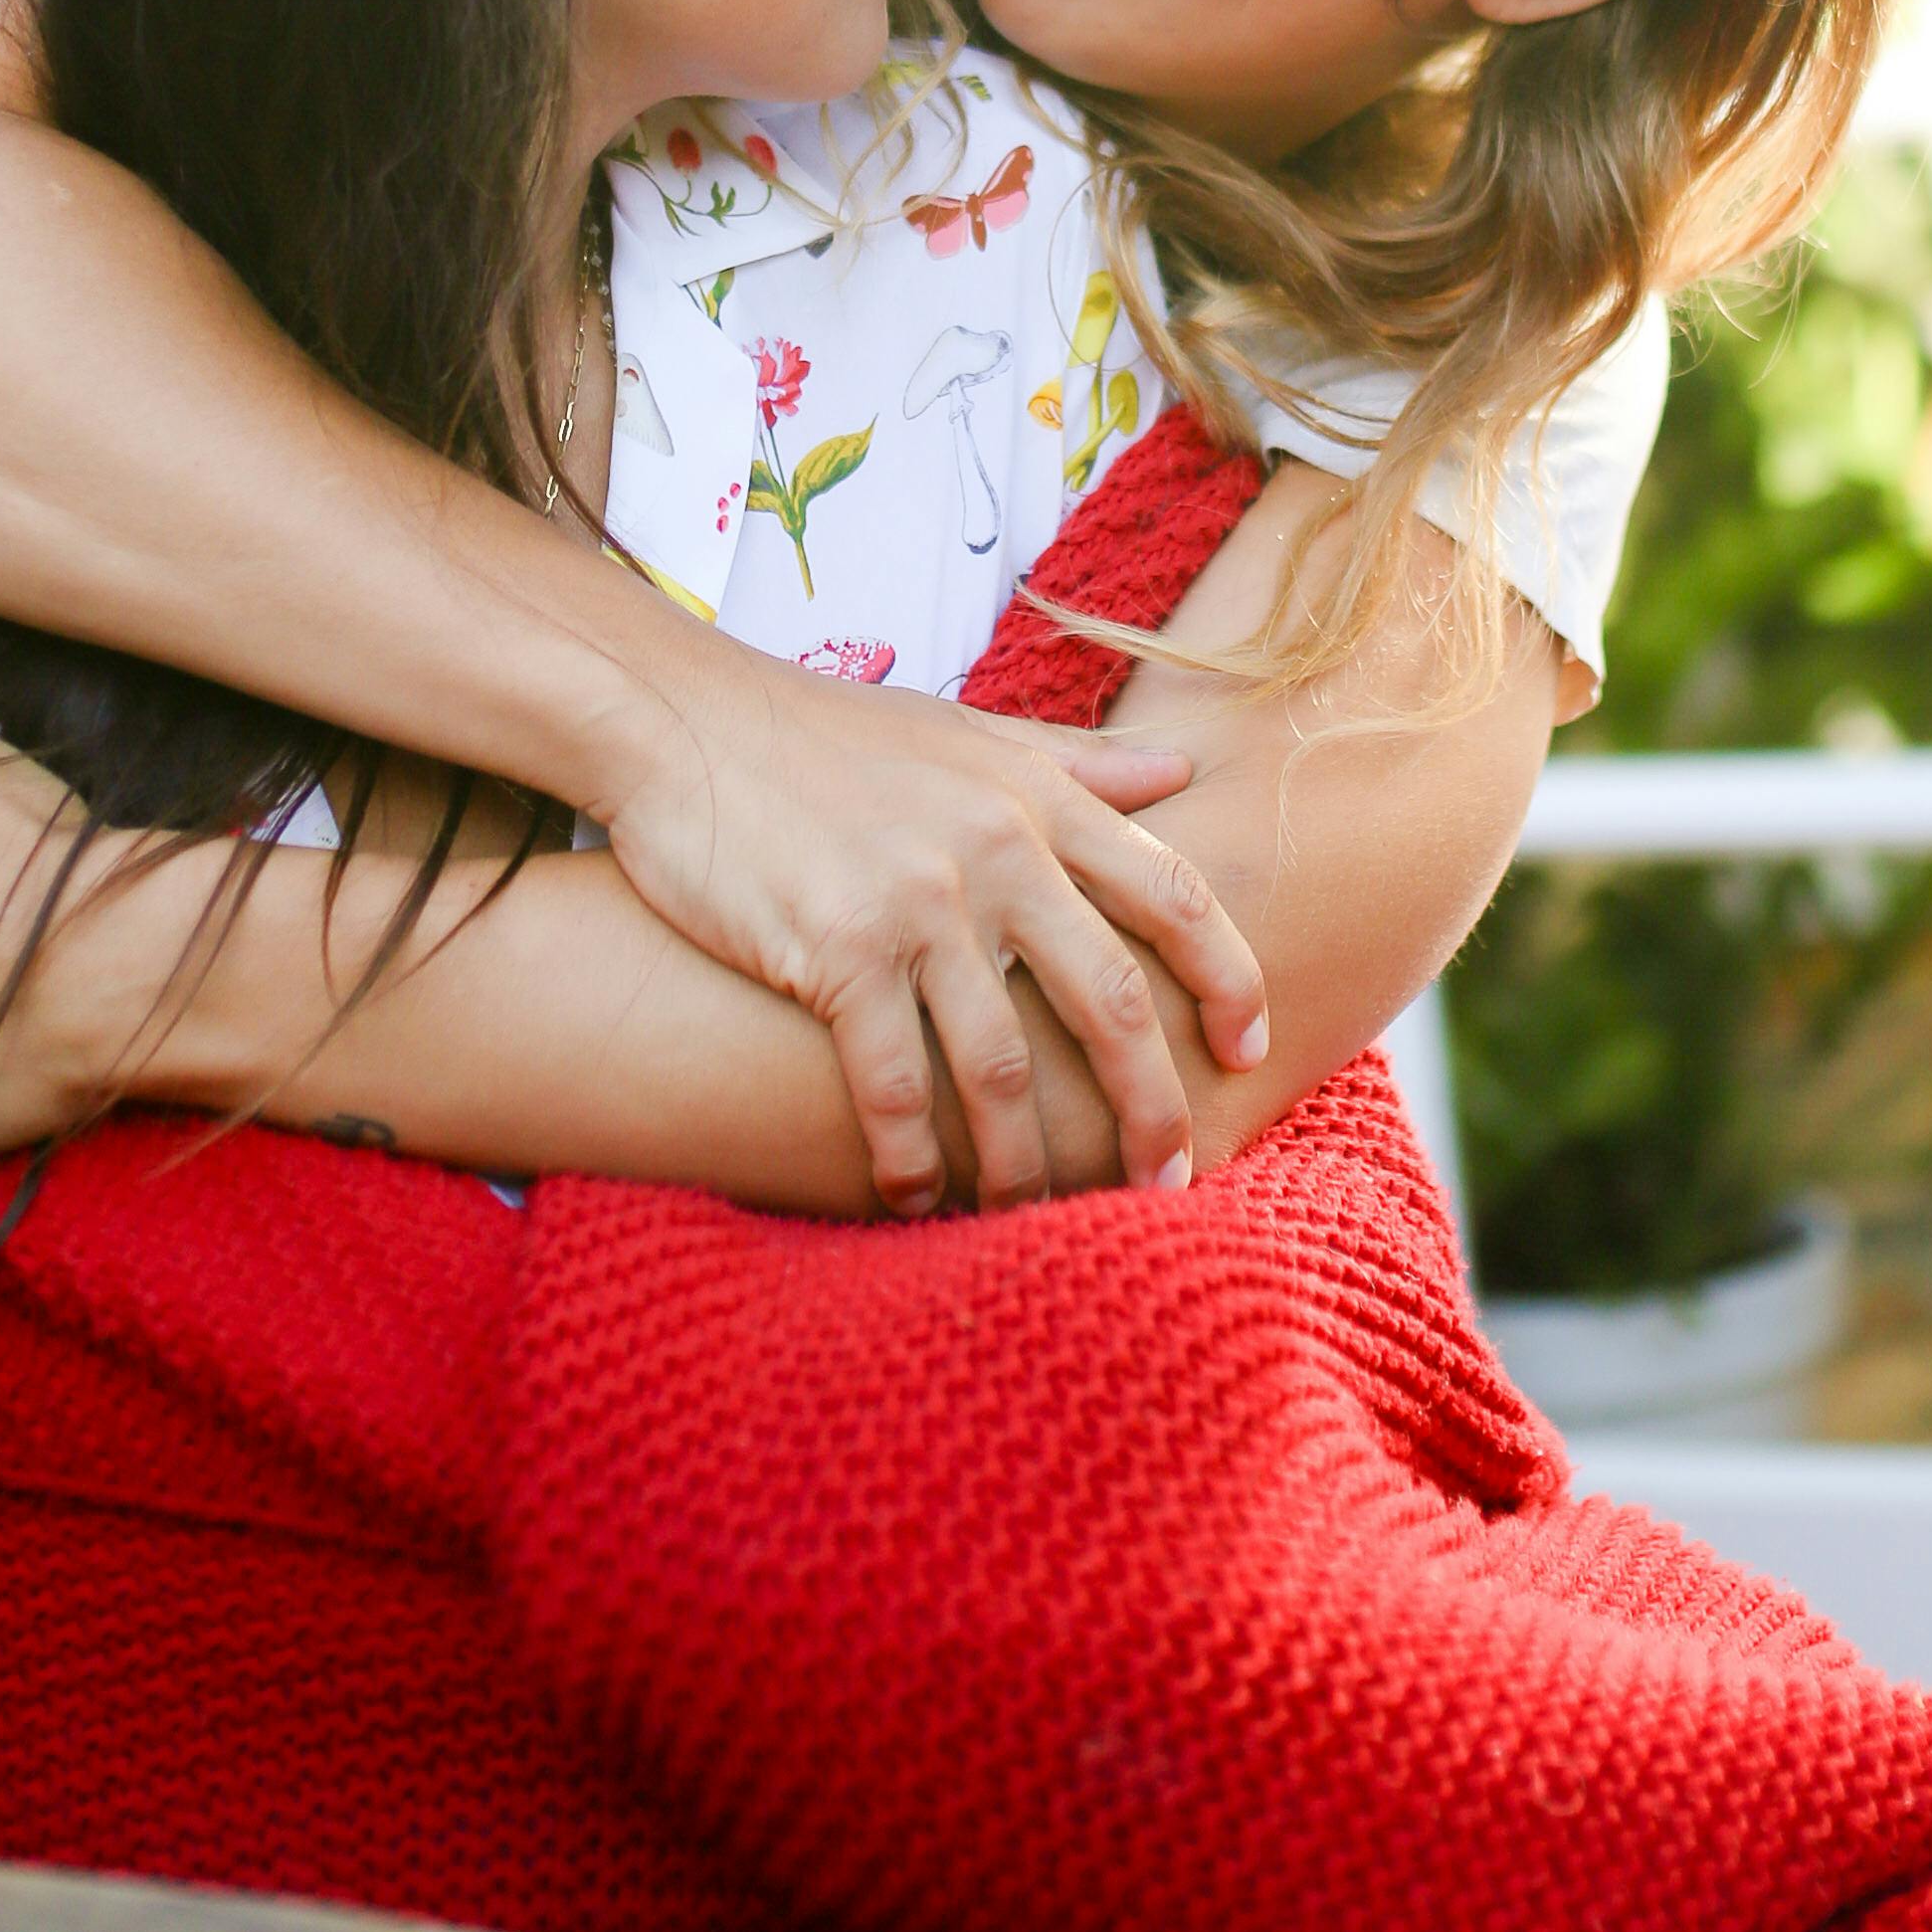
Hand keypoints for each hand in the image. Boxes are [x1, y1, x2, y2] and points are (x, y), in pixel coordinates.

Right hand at [596, 648, 1264, 1219]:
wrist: (680, 720)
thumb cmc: (821, 734)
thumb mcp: (962, 729)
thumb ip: (1075, 760)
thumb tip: (1183, 769)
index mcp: (1037, 796)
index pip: (1174, 894)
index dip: (1228, 979)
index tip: (1251, 1048)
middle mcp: (995, 850)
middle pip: (1111, 1001)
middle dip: (1150, 1105)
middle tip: (1168, 1180)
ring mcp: (916, 904)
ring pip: (1002, 1066)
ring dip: (1024, 1160)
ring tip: (1033, 1212)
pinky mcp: (834, 951)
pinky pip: (893, 1084)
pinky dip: (912, 1155)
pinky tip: (917, 1196)